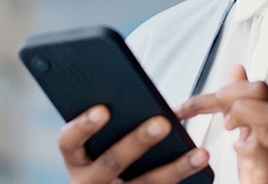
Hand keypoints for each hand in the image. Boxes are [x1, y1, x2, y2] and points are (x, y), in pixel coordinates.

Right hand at [58, 105, 209, 183]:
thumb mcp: (96, 144)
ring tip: (199, 152)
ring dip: (175, 168)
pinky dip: (181, 177)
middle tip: (162, 122)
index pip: (69, 141)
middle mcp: (88, 182)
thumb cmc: (103, 156)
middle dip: (138, 141)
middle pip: (111, 162)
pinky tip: (198, 164)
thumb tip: (139, 92)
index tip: (103, 109)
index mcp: (76, 158)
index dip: (84, 125)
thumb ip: (110, 120)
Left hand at [175, 65, 267, 183]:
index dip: (221, 90)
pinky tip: (238, 148)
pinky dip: (251, 149)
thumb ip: (243, 100)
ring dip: (244, 114)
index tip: (188, 106)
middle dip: (232, 96)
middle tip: (218, 116)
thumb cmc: (266, 163)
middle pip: (261, 90)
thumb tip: (237, 69)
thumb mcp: (252, 127)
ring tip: (229, 126)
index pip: (251, 86)